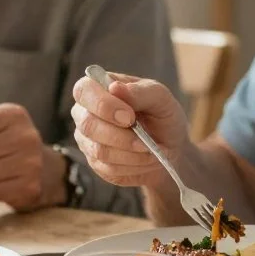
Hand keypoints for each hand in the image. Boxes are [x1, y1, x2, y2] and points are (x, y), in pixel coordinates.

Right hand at [71, 74, 189, 190]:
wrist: (171, 147)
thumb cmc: (163, 115)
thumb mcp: (161, 98)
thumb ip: (140, 91)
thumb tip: (115, 87)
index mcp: (99, 88)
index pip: (84, 90)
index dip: (103, 105)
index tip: (129, 116)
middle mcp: (86, 112)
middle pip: (88, 125)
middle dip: (121, 136)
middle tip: (144, 140)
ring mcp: (87, 139)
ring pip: (99, 150)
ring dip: (131, 153)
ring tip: (150, 150)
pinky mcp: (95, 162)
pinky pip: (108, 167)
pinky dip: (133, 165)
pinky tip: (145, 158)